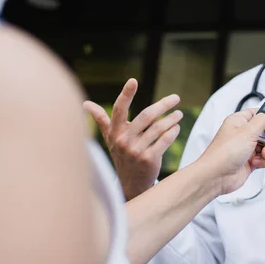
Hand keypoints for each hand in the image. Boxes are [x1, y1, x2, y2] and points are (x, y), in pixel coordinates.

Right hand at [84, 79, 182, 199]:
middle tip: (176, 98)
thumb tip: (85, 103)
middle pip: (146, 116)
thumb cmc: (121, 156)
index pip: (119, 109)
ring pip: (159, 127)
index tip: (133, 80)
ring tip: (179, 114)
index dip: (126, 94)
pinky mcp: (149, 159)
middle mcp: (123, 141)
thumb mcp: (110, 138)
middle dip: (164, 104)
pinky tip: (176, 127)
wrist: (131, 184)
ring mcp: (136, 151)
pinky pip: (165, 139)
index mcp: (114, 133)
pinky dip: (173, 131)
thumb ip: (101, 119)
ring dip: (172, 118)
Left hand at [199, 108, 264, 195]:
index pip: (256, 113)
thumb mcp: (248, 131)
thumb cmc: (224, 153)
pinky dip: (264, 161)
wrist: (216, 176)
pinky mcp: (250, 162)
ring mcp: (246, 148)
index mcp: (238, 121)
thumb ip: (263, 121)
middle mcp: (242, 134)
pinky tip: (256, 163)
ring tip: (263, 154)